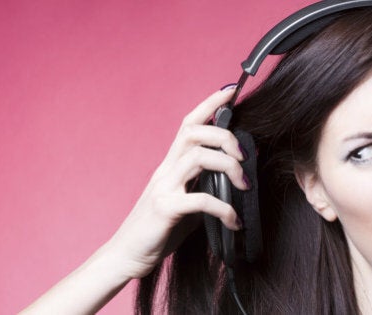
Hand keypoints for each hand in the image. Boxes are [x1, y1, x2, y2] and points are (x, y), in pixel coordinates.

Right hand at [104, 86, 248, 278]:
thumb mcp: (185, 204)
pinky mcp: (166, 209)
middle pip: (194, 132)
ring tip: (245, 185)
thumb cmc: (157, 230)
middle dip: (225, 136)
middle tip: (245, 156)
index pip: (188, 124)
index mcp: (171, 165)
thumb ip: (203, 188)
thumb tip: (233, 183)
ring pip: (197, 156)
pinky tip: (234, 222)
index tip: (231, 91)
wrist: (126, 256)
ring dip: (229, 166)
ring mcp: (163, 187)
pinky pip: (200, 199)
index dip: (209, 103)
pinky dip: (224, 209)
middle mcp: (165, 170)